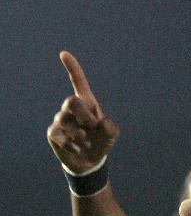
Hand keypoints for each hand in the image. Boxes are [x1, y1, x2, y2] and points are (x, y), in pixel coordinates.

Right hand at [47, 52, 118, 173]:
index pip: (78, 82)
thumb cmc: (100, 142)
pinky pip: (59, 135)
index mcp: (87, 104)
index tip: (64, 54)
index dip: (73, 68)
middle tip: (91, 126)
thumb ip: (110, 127)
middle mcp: (71, 109)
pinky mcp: (53, 133)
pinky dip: (71, 144)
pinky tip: (78, 149)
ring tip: (86, 142)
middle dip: (83, 114)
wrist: (90, 161)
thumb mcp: (111, 135)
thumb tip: (100, 122)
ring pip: (65, 120)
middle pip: (71, 101)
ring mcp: (60, 120)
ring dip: (79, 134)